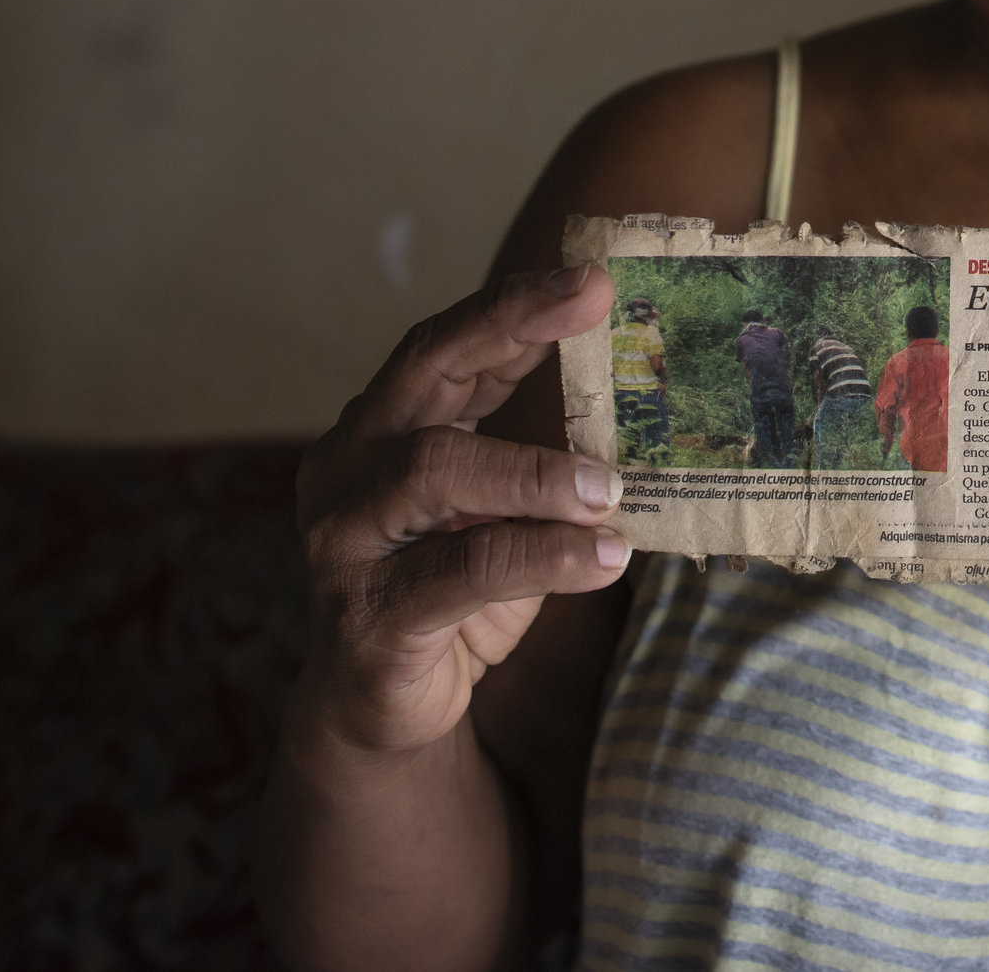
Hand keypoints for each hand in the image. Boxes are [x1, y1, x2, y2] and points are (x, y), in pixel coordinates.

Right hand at [289, 264, 629, 760]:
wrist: (380, 710)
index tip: (589, 278)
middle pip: (424, 374)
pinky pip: (463, 570)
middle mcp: (348, 467)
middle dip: (511, 329)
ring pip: (437, 469)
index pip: (443, 345)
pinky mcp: (369, 614)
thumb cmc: (452, 589)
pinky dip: (544, 558)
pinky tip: (603, 560)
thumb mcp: (500, 510)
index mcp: (381, 428)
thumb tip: (643, 403)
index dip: (513, 306)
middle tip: (596, 308)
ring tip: (612, 489)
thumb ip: (542, 456)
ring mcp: (345, 539)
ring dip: (539, 472)